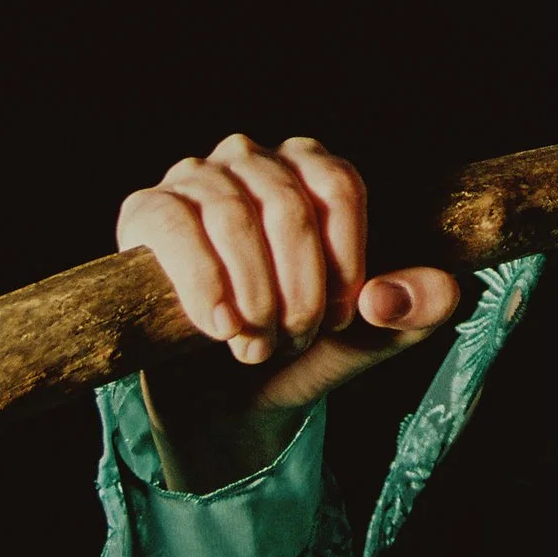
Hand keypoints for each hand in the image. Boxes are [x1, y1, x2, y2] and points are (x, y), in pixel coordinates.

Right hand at [114, 133, 458, 490]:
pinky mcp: (147, 211)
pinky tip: (220, 327)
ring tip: (256, 345)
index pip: (338, 185)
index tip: (343, 316)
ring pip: (233, 216)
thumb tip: (392, 294)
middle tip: (294, 339)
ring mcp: (195, 179)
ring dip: (253, 296)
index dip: (345, 257)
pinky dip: (204, 285)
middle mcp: (253, 158)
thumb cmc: (301, 348)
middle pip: (288, 205)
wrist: (226, 398)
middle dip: (298, 289)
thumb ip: (410, 310)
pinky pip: (175, 227)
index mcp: (312, 168)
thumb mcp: (370, 336)